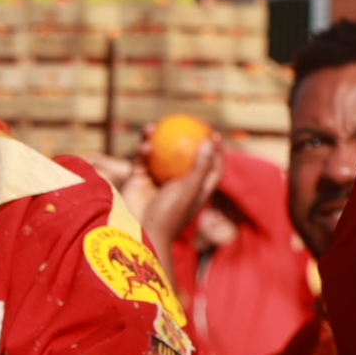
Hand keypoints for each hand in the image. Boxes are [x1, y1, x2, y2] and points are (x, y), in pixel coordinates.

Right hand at [137, 136, 225, 256]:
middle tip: (184, 123)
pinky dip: (142, 152)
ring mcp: (157, 181)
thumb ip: (200, 166)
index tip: (214, 134)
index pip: (211, 167)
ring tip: (152, 128)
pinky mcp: (139, 180)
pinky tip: (145, 146)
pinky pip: (141, 161)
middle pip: (183, 156)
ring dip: (155, 140)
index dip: (216, 152)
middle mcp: (177, 183)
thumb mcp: (190, 189)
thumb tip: (209, 141)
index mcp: (196, 188)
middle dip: (182, 140)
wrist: (142, 231)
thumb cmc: (171, 214)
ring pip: (158, 155)